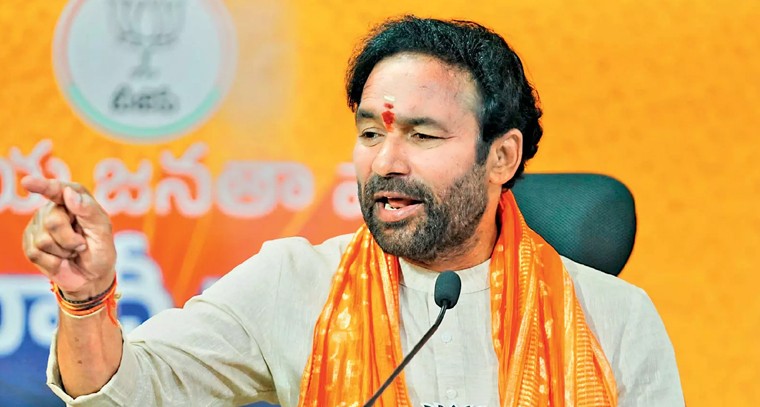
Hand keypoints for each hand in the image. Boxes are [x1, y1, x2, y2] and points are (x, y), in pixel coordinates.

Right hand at [21, 176, 115, 299]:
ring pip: (44, 240)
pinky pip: (36, 253)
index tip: (28, 182)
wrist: (92, 276)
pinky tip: (61, 260)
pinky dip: (54, 262)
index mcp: (73, 199)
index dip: (43, 185)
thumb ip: (88, 210)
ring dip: (64, 251)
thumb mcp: (103, 231)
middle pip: (53, 221)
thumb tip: (68, 193)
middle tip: (82, 244)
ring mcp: (38, 227)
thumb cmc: (100, 250)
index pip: (57, 190)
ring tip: (72, 251)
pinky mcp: (30, 245)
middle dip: (71, 239)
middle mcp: (53, 209)